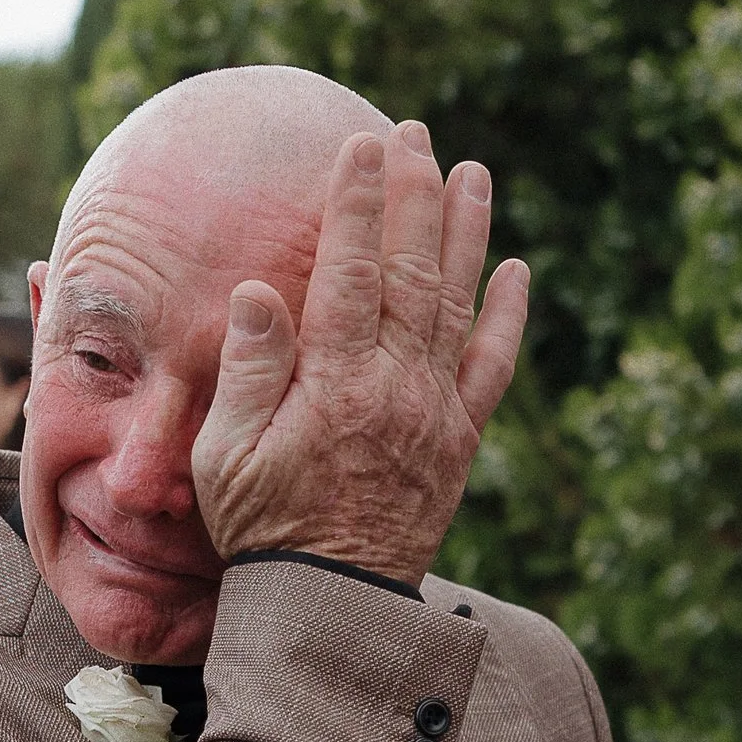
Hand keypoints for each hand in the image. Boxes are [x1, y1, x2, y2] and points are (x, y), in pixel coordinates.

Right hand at [191, 124, 527, 585]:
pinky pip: (494, 367)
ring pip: (459, 304)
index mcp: (337, 384)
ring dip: (466, 233)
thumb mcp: (226, 456)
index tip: (363, 145)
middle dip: (415, 195)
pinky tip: (514, 269)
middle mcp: (397, 388)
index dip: (358, 202)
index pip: (351, 271)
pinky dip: (507, 315)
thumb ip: (248, 370)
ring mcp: (436, 412)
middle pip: (412, 271)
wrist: (330, 608)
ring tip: (472, 172)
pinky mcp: (461, 441)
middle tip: (416, 133)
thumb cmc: (262, 529)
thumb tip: (258, 289)